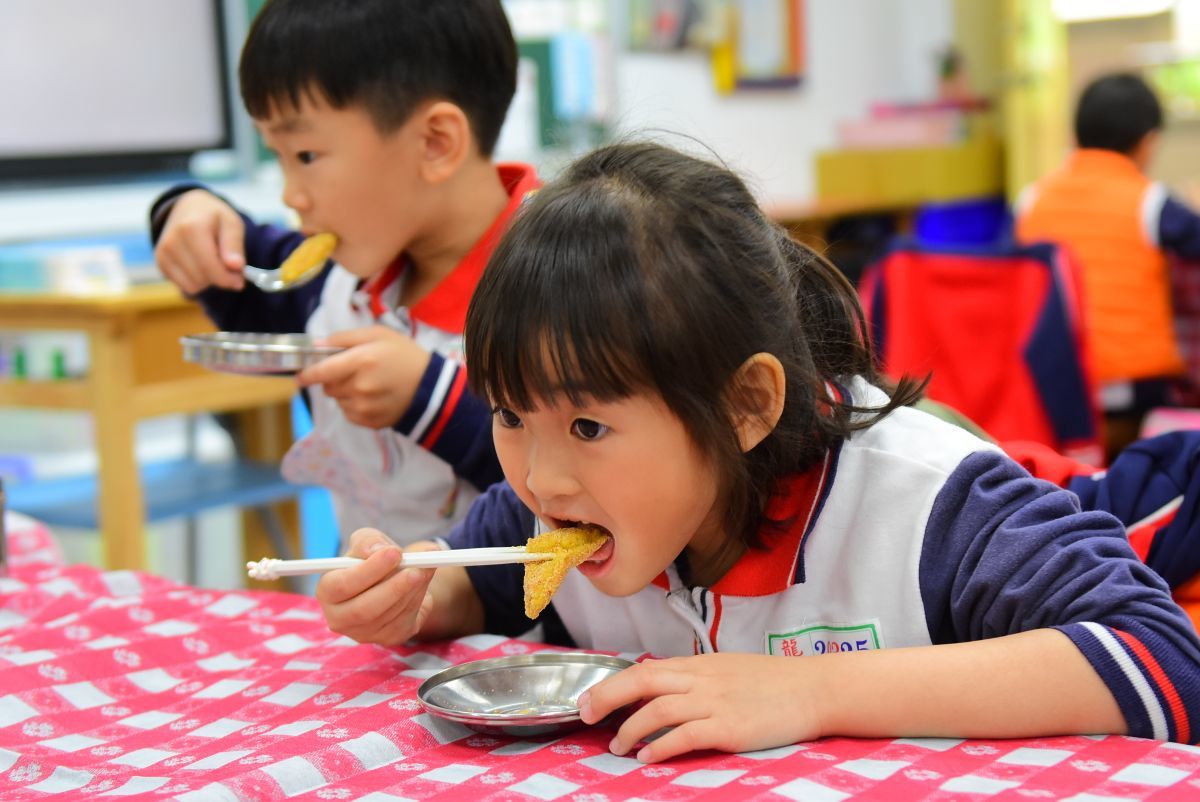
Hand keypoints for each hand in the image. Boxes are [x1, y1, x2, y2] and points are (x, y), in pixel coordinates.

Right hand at [154, 190, 246, 293]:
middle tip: (228, 268)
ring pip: (193, 286)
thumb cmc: (213, 217)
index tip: (240, 280)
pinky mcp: (161, 262)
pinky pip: (184, 286)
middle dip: (219, 278)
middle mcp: (173, 241)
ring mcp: (163, 253)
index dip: (228, 279)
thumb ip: (234, 245)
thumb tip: (236, 266)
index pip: (210, 267)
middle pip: (202, 279)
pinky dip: (197, 280)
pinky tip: (200, 264)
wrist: (187, 208)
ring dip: (208, 280)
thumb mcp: (231, 224)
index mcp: (192, 228)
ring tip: (213, 262)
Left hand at [297, 326, 432, 428]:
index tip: (301, 376)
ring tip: (366, 386)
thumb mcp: (378, 335)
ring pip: (338, 401)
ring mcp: (364, 407)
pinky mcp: (369, 422)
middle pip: (327, 387)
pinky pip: (348, 414)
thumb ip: (345, 338)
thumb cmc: (404, 355)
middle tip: (352, 372)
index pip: (322, 371)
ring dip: (344, 393)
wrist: (430, 387)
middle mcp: (360, 387)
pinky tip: (371, 398)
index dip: (307, 374)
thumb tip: (316, 346)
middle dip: (333, 379)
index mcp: (361, 361)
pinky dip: (353, 406)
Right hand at [315, 527, 439, 646]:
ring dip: (412, 590)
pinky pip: (406, 621)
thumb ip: (369, 541)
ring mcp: (364, 633)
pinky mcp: (389, 637)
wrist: (392, 578)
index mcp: (327, 591)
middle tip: (417, 569)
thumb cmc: (372, 558)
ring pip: (390, 615)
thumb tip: (377, 550)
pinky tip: (423, 581)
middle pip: (364, 609)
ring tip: (425, 567)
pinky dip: (419, 598)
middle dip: (394, 587)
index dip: (368, 570)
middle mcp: (340, 618)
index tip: (394, 552)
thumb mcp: (367, 541)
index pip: (342, 586)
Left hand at [579, 653, 821, 762]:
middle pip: (642, 681)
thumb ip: (694, 677)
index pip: (645, 669)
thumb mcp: (727, 670)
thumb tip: (659, 685)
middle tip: (585, 717)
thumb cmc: (773, 682)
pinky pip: (685, 735)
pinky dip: (661, 745)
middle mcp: (702, 680)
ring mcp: (715, 702)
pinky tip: (648, 755)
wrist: (814, 689)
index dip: (612, 684)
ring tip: (617, 747)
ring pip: (658, 708)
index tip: (589, 700)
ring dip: (630, 729)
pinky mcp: (729, 727)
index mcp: (699, 664)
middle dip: (607, 698)